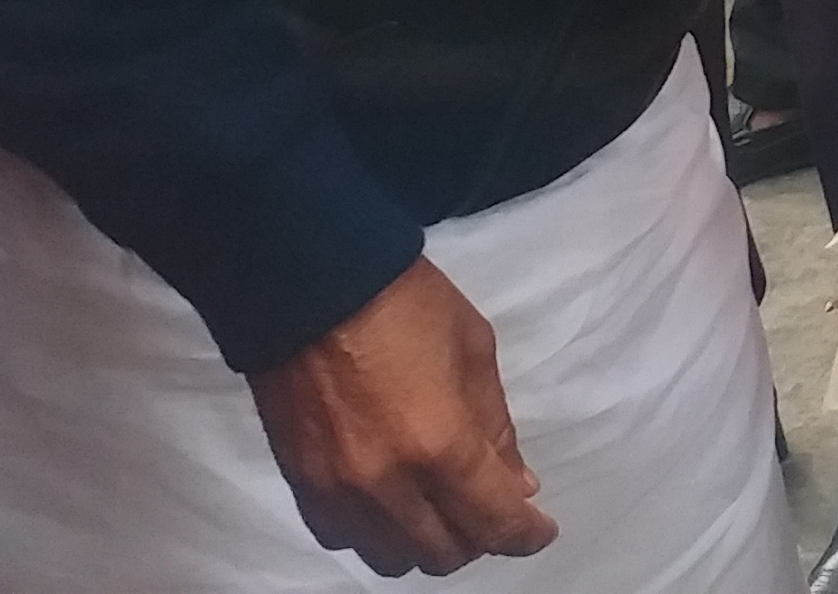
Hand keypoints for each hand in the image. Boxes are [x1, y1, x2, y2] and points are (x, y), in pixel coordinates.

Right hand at [246, 258, 557, 575]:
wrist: (309, 281)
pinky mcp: (300, 481)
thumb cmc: (404, 303)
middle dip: (478, 537)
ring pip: (392, 557)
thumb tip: (517, 484)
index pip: (493, 522)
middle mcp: (388, 482)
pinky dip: (374, 531)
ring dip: (426, 541)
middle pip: (444, 553)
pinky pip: (342, 537)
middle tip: (488, 506)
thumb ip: (497, 428)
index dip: (525, 535)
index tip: (537, 529)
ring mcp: (338, 489)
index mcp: (440, 444)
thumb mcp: (474, 350)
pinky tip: (389, 501)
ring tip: (440, 508)